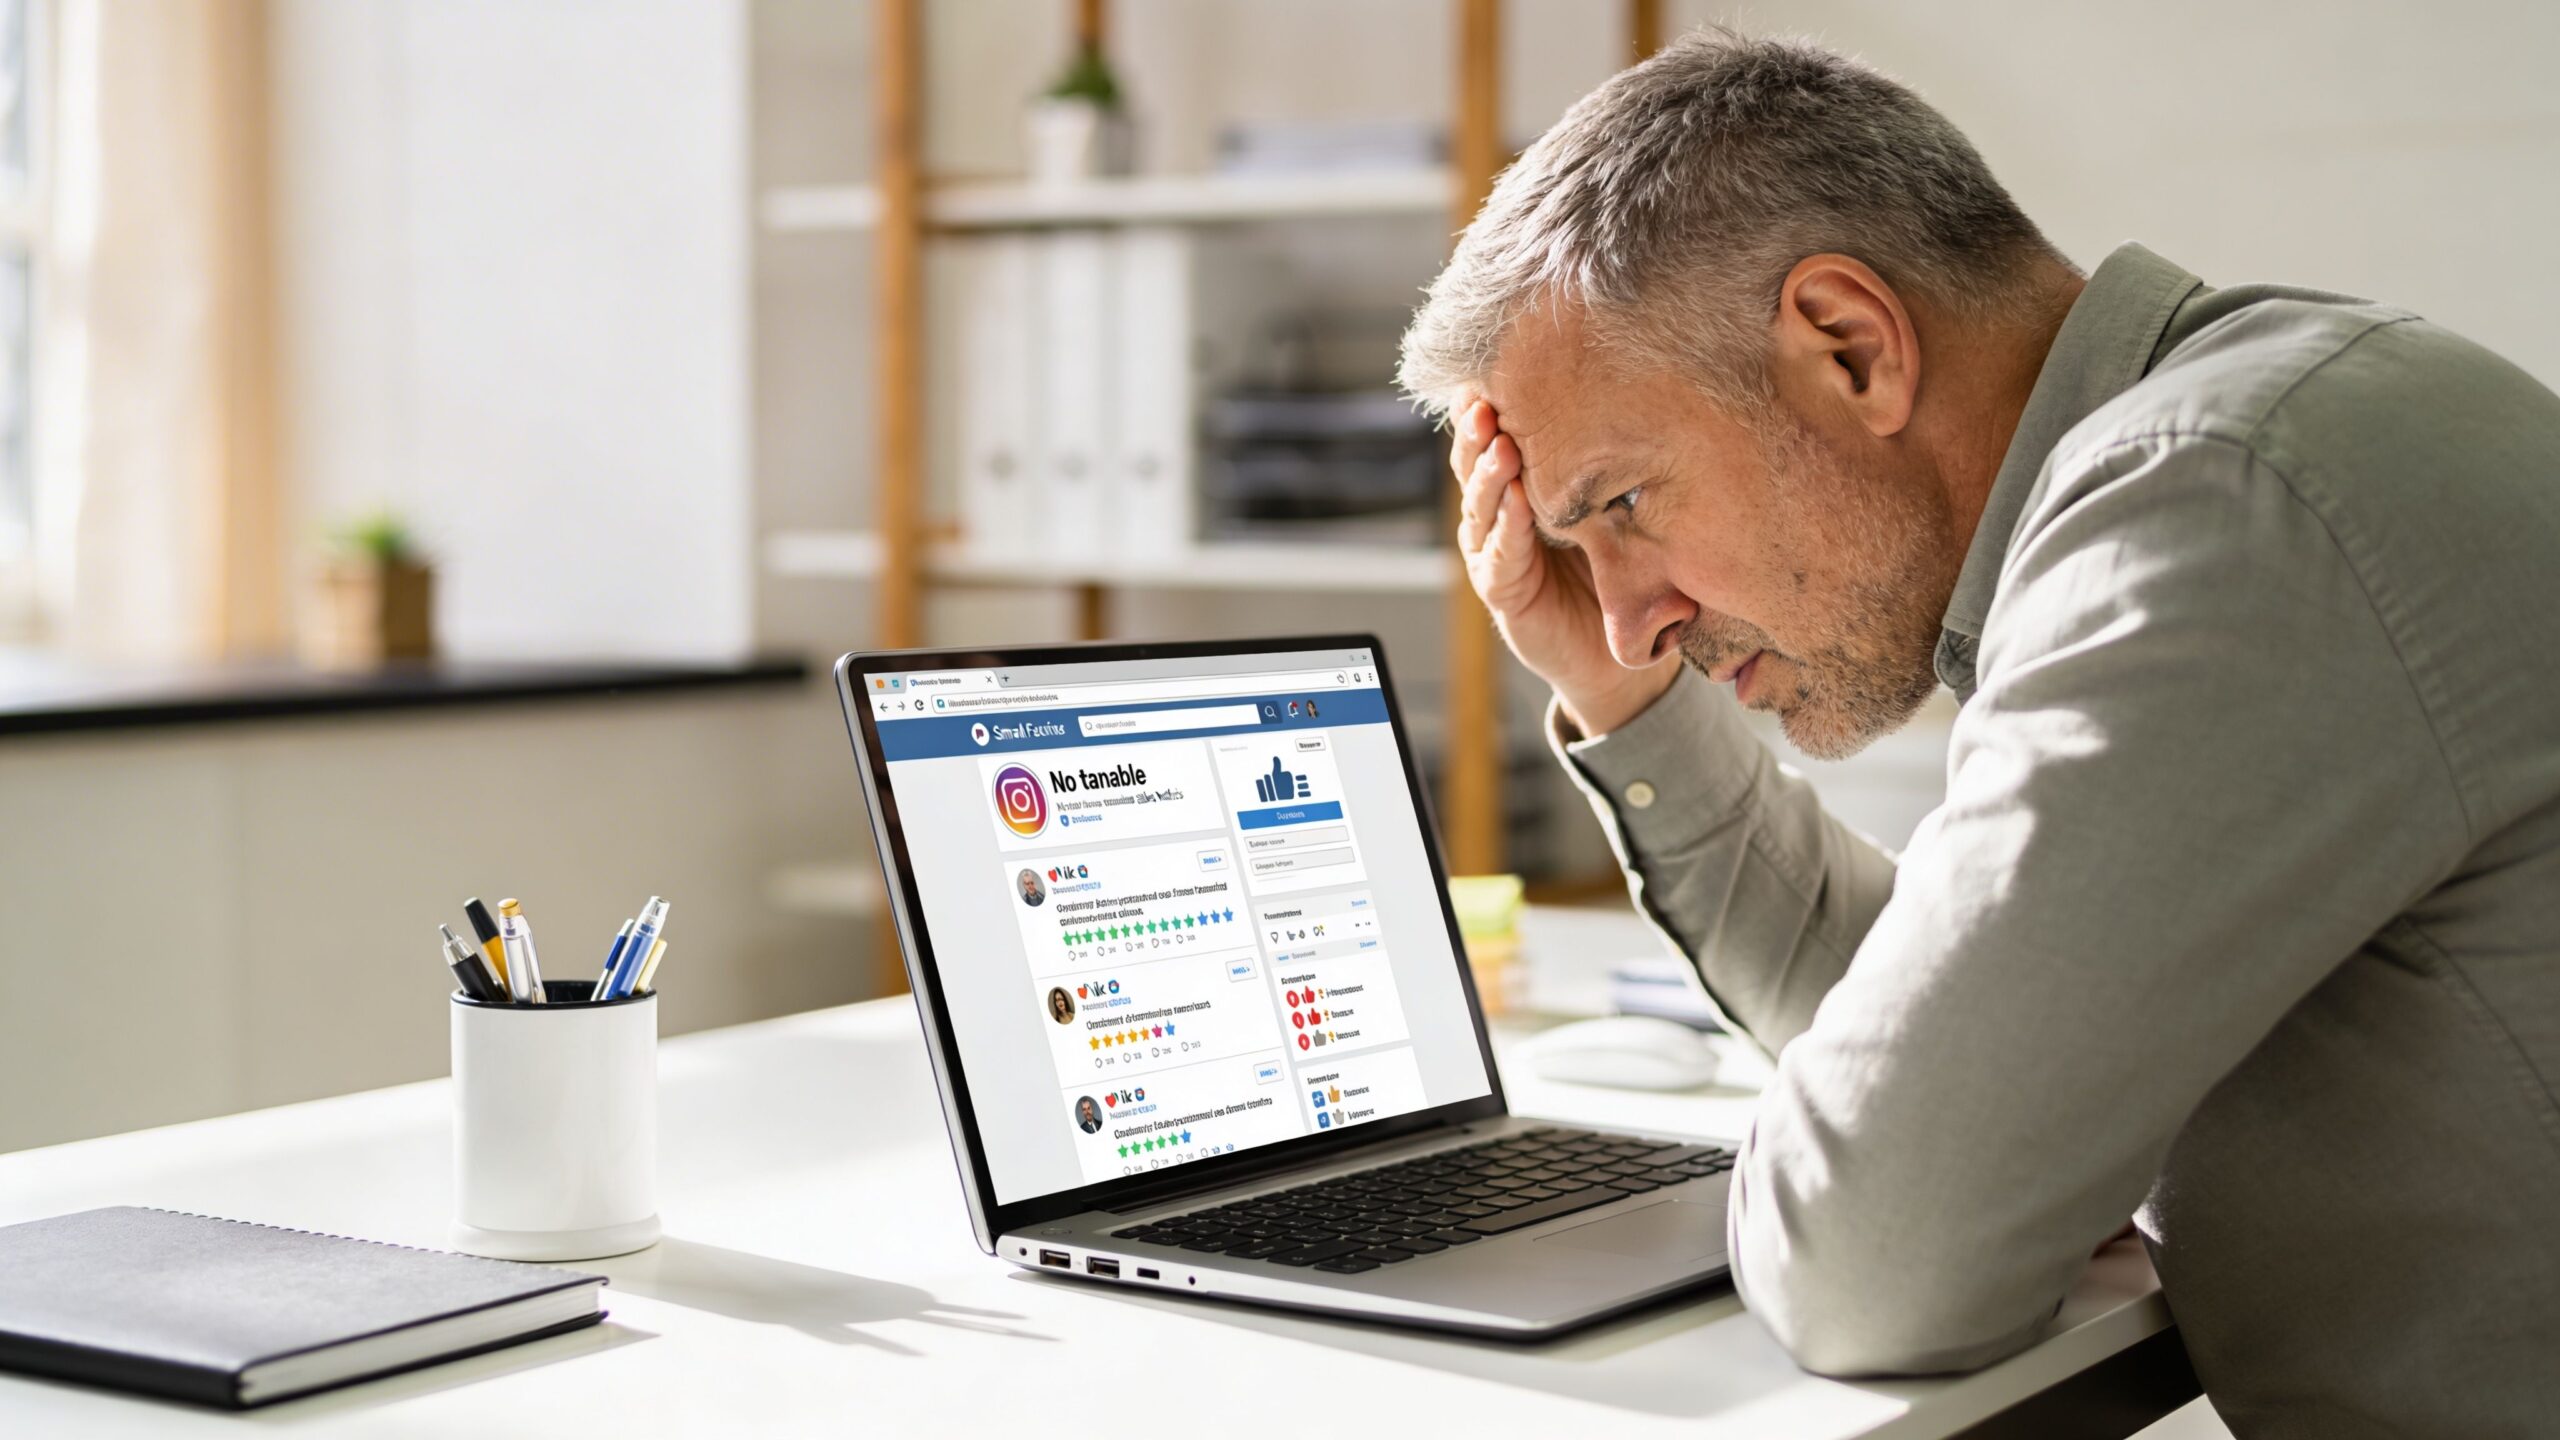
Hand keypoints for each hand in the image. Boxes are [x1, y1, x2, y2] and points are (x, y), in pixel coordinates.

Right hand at [1452, 399, 1676, 736]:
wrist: (1618, 655)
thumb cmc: (1619, 573)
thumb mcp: (1614, 510)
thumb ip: (1605, 472)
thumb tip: (1637, 402)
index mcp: (1521, 488)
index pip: (1498, 439)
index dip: (1493, 407)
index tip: (1500, 368)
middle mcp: (1499, 516)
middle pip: (1477, 463)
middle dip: (1478, 430)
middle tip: (1486, 398)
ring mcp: (1494, 553)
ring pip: (1480, 505)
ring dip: (1488, 474)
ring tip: (1498, 444)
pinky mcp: (1500, 591)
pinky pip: (1498, 554)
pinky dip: (1505, 528)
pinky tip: (1513, 501)